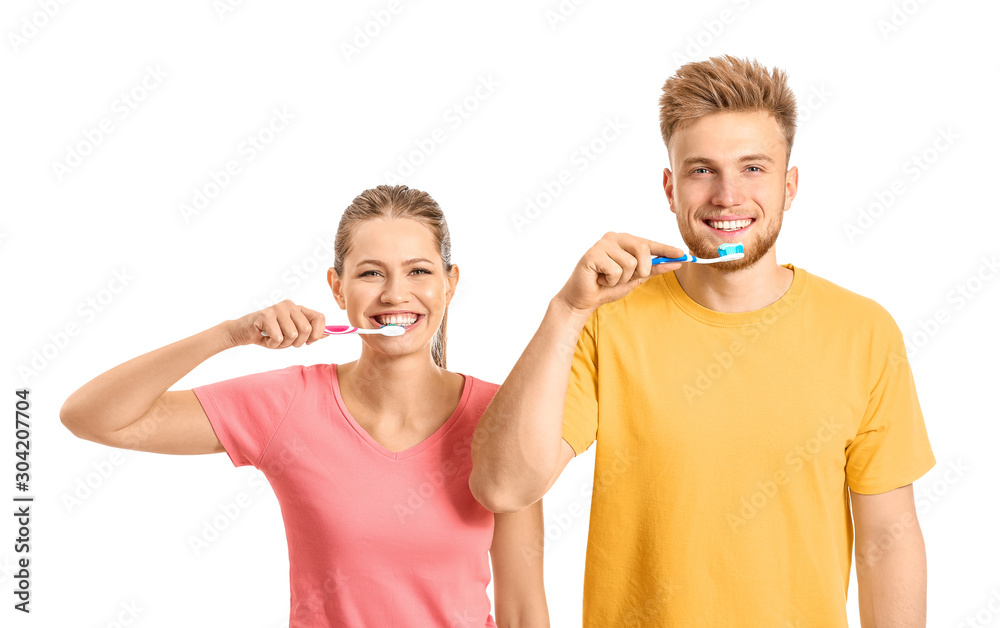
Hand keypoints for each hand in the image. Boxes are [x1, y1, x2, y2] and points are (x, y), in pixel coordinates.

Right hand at [224, 300, 326, 348]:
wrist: (243, 332)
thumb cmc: (269, 334)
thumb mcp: (292, 336)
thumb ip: (310, 334)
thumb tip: (329, 334)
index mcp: (298, 309)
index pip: (319, 317)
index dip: (318, 333)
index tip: (309, 341)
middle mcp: (290, 305)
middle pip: (306, 330)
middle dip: (297, 343)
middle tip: (285, 342)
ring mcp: (278, 308)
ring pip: (293, 335)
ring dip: (283, 344)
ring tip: (274, 339)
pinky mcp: (266, 315)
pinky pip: (278, 337)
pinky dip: (272, 344)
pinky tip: (265, 338)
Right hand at [554, 232, 684, 314]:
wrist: (585, 299)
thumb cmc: (608, 286)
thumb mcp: (635, 278)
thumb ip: (653, 269)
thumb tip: (676, 262)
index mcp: (625, 241)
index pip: (650, 243)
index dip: (667, 250)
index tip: (684, 256)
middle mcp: (614, 238)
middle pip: (643, 249)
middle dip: (642, 269)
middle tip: (627, 278)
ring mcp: (602, 244)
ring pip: (630, 263)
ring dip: (623, 278)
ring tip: (609, 279)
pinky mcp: (592, 254)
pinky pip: (615, 270)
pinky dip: (611, 281)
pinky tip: (601, 279)